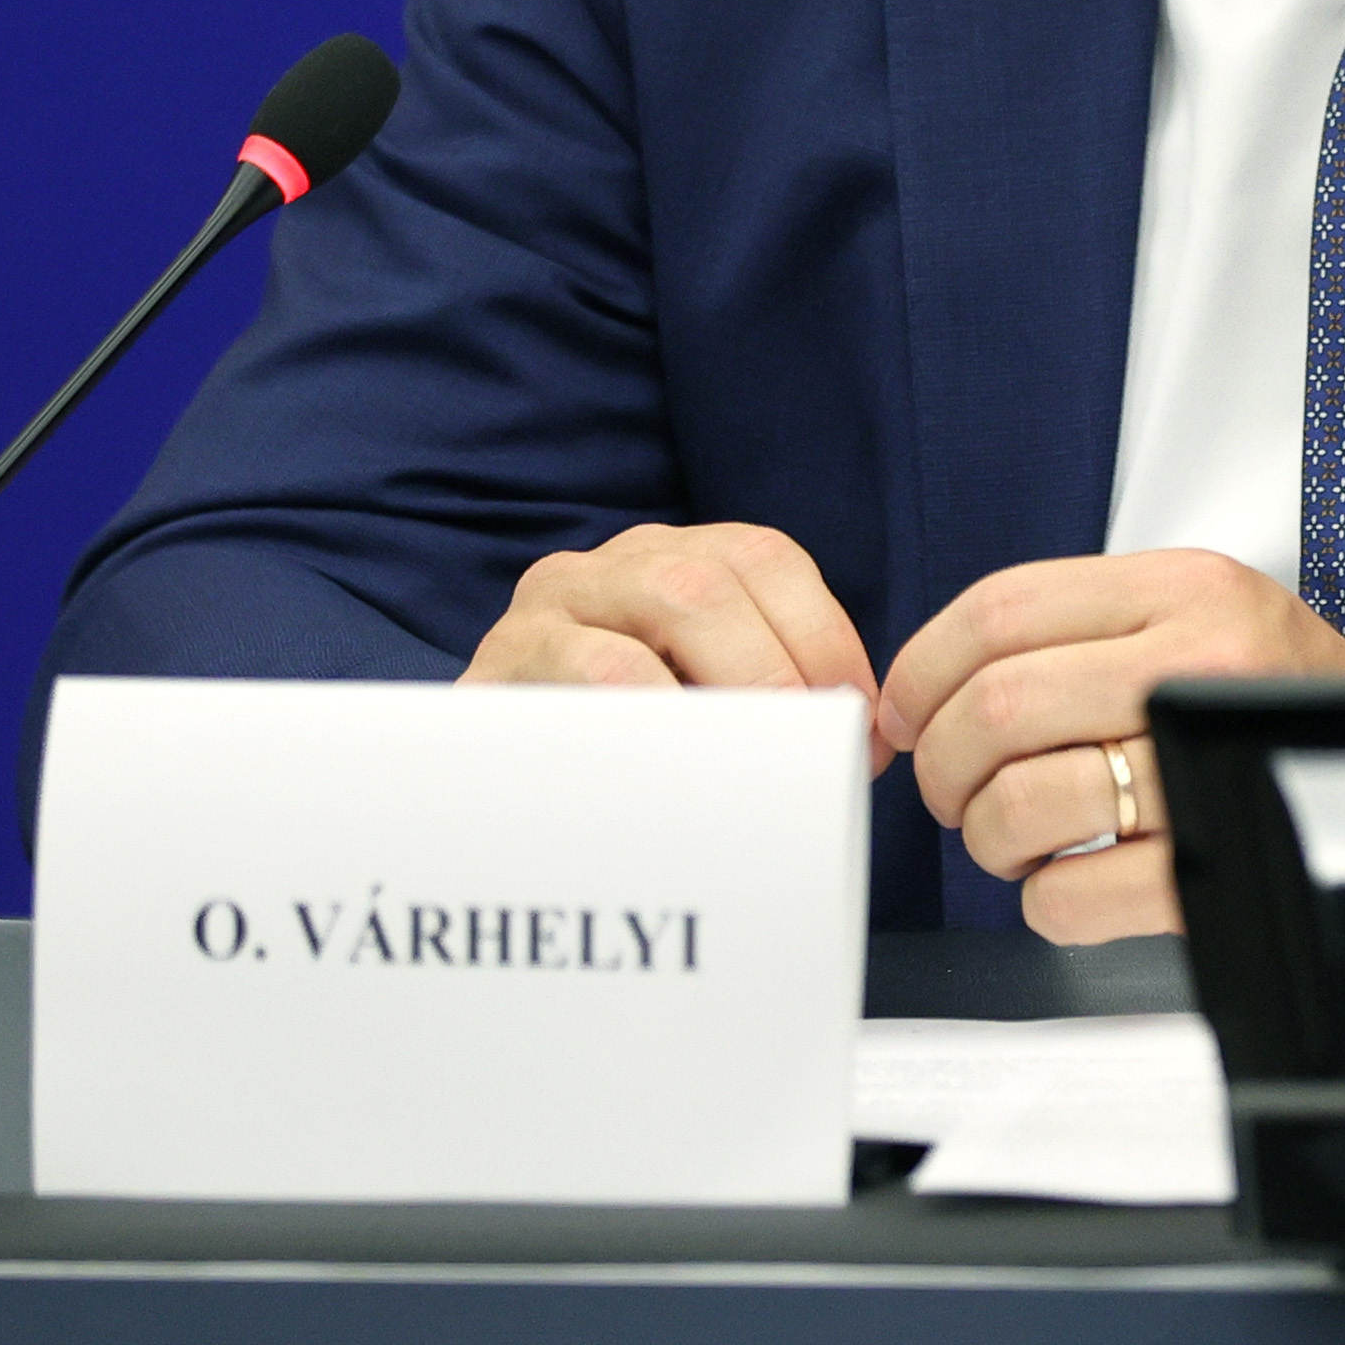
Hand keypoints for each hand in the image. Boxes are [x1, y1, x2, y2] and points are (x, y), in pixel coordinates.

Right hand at [462, 521, 890, 758]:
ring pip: (665, 603)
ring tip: (752, 762)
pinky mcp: (503, 657)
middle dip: (779, 670)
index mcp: (676, 559)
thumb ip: (769, 700)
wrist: (484, 786)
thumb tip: (860, 747)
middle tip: (805, 757)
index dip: (828, 640)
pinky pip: (590, 665)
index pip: (768, 562)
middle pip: (715, 582)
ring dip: (729, 685)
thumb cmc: (621, 748)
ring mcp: (552, 603)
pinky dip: (652, 711)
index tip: (860, 731)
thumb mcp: (698, 706)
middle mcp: (614, 563)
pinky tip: (677, 766)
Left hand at [877, 549, 1344, 941]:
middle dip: (941, 766)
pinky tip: (1070, 880)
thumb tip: (919, 690)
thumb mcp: (1185, 610)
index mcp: (1180, 588)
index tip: (904, 713)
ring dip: (988, 837)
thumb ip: (1071, 626)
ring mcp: (1210, 763)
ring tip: (1013, 837)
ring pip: (1024, 803)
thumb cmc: (1261, 689)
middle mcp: (1200, 664)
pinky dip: (1042, 902)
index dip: (920, 672)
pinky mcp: (1214, 862)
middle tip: (952, 788)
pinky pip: (1071, 897)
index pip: (999, 611)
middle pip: (996, 708)